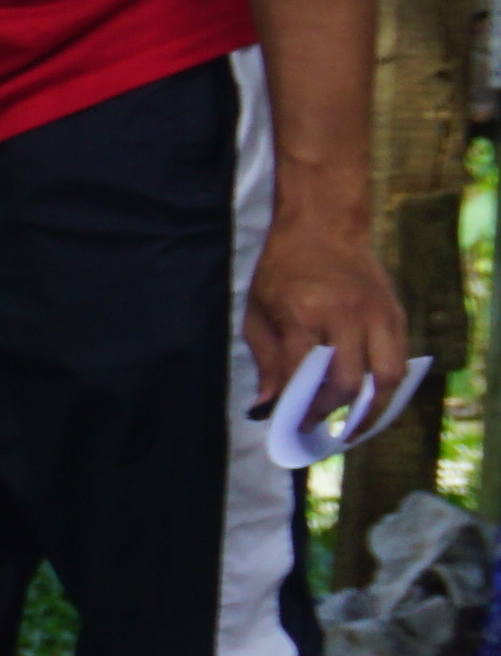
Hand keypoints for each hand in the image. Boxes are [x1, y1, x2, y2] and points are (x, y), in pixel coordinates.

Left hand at [245, 202, 412, 443]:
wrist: (324, 226)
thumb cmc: (282, 270)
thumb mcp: (257, 313)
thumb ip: (266, 362)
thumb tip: (268, 408)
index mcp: (304, 315)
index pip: (305, 376)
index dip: (297, 407)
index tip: (288, 425)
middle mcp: (347, 317)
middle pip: (347, 383)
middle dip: (330, 413)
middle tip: (316, 427)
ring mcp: (378, 316)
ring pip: (385, 378)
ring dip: (371, 410)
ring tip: (353, 429)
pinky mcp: (396, 314)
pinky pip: (399, 360)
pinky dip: (386, 386)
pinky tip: (370, 400)